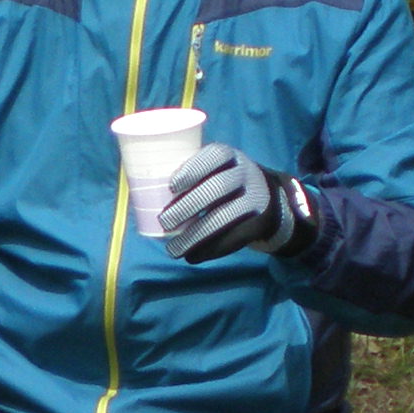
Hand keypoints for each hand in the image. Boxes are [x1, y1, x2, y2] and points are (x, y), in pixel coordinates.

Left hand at [158, 141, 318, 263]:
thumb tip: (146, 195)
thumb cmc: (223, 179)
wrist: (267, 197)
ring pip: (224, 216)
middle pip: (217, 187)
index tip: (171, 187)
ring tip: (172, 249)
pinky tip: (192, 256)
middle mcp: (244, 173)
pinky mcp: (257, 223)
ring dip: (195, 235)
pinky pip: (233, 237)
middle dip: (188, 206)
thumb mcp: (215, 167)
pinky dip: (210, 250)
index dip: (192, 169)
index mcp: (229, 155)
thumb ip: (191, 174)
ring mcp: (254, 198)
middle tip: (165, 222)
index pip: (213, 156)